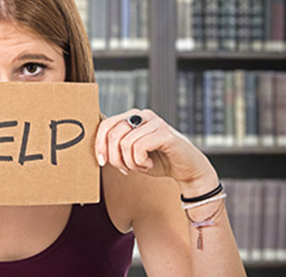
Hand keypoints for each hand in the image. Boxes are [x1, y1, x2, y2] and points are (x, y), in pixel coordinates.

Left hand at [94, 109, 217, 192]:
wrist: (186, 169)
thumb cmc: (158, 161)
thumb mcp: (131, 155)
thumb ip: (116, 149)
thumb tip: (98, 151)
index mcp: (132, 117)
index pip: (105, 124)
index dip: (99, 144)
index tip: (101, 162)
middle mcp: (142, 115)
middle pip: (113, 134)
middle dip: (114, 158)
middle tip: (125, 169)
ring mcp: (155, 122)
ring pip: (125, 143)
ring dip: (130, 162)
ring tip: (141, 166)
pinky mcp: (165, 133)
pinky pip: (139, 147)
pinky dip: (140, 162)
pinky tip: (149, 165)